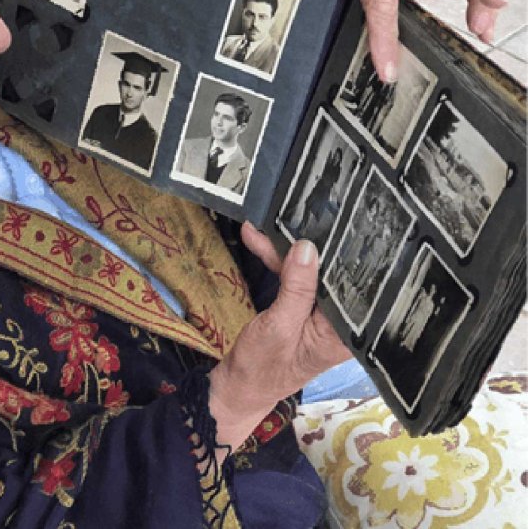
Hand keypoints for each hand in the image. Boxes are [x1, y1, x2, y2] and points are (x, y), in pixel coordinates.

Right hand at [208, 222, 349, 449]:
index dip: (350, 253)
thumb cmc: (262, 365)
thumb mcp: (278, 325)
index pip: (358, 286)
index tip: (345, 221)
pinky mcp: (302, 308)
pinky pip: (294, 278)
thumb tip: (307, 247)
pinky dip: (276, 260)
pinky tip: (258, 238)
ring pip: (311, 271)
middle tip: (308, 206)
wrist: (236, 387)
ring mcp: (321, 314)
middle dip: (318, 242)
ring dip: (287, 248)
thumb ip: (296, 287)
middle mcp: (341, 321)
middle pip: (334, 274)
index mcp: (347, 333)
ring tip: (269, 219)